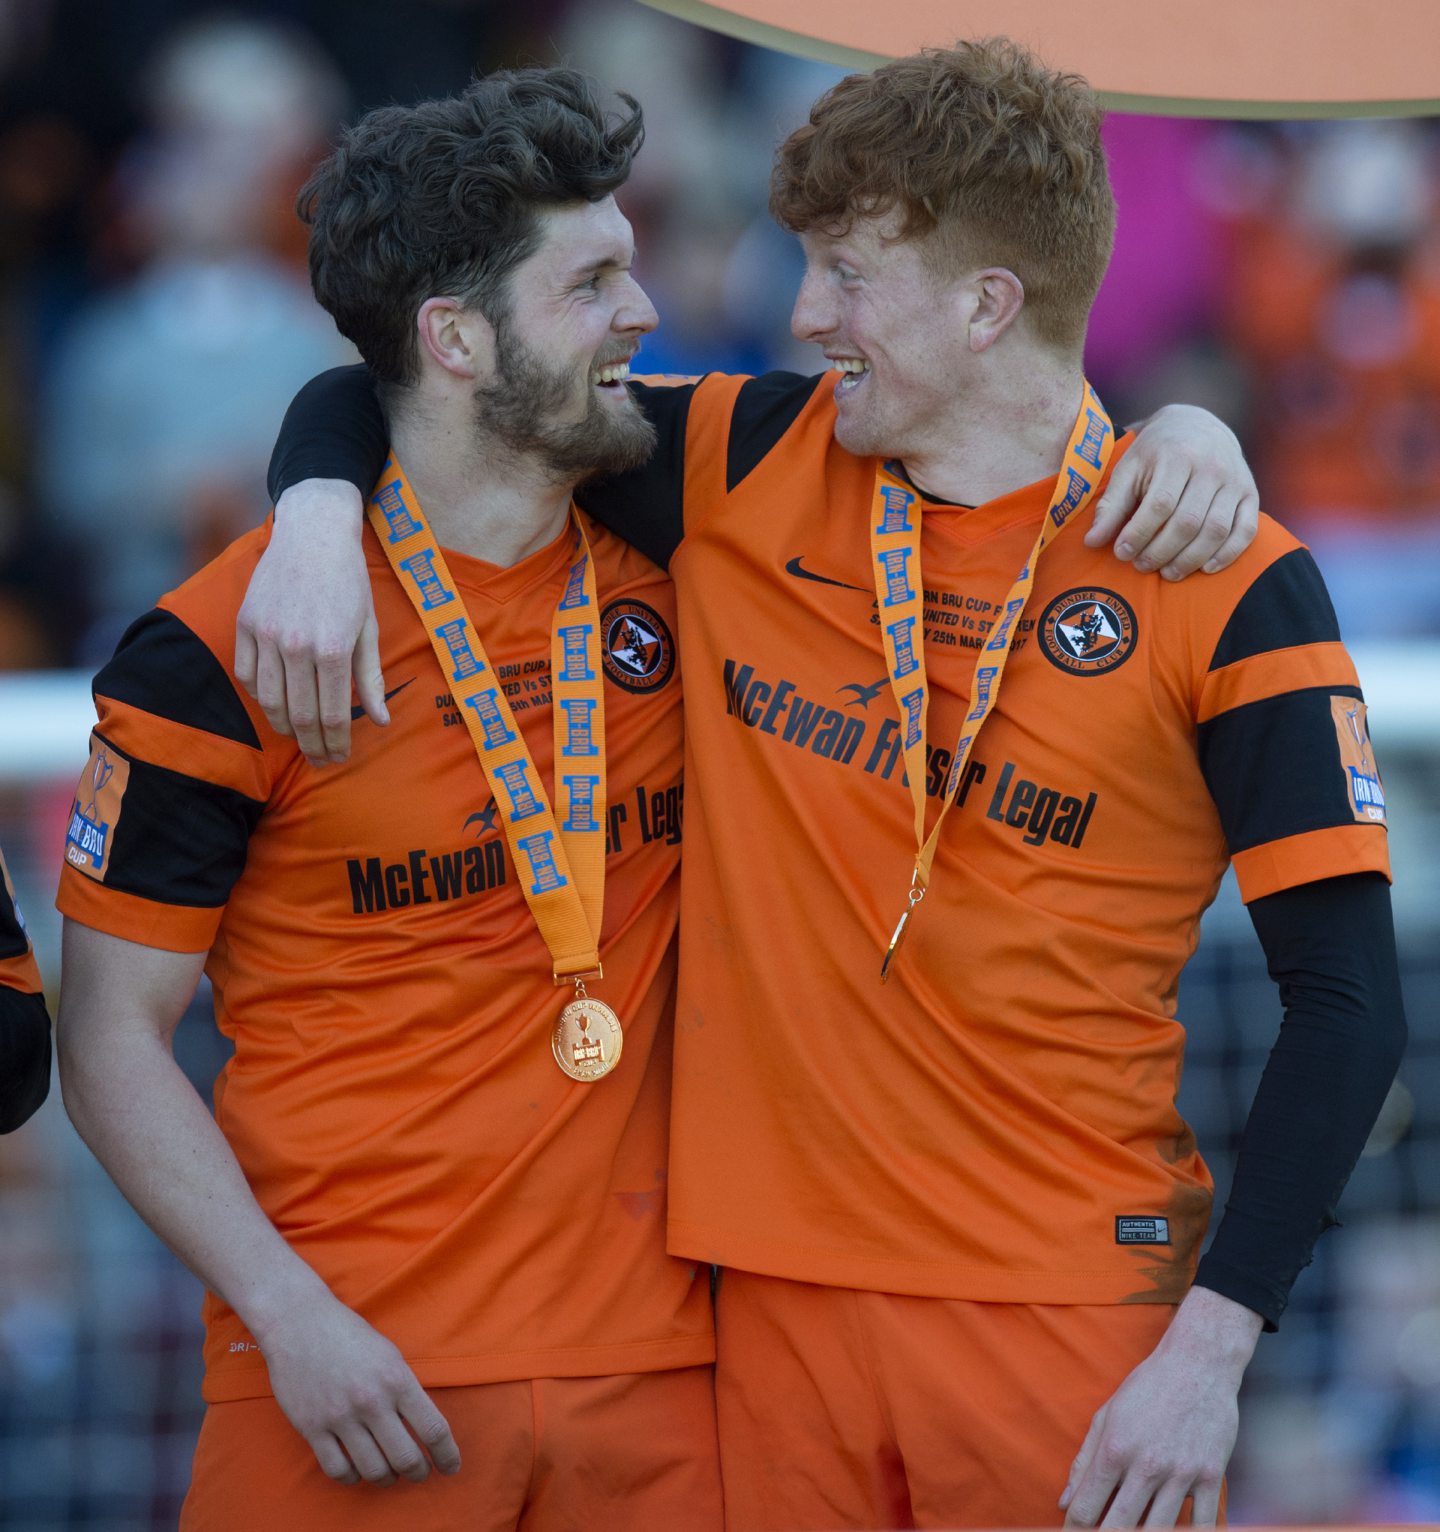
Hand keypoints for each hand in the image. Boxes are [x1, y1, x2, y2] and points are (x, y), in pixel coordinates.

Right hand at [235, 480, 382, 765]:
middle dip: (312, 745)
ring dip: (284, 728)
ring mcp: (266, 635)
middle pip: (299, 716)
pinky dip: (260, 697)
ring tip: (299, 738)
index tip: (338, 756)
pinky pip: (247, 675)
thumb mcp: (369, 628)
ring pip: (269, 702)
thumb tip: (381, 720)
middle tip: (320, 759)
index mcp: (333, 648)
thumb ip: (371, 678)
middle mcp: (296, 646)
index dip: (335, 743)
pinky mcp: (245, 624)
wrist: (313, 533)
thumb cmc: (349, 581)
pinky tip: (276, 704)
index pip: (331, 715)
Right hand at [258, 1291, 460, 1486]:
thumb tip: (423, 1428)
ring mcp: (340, 1416)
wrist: (299, 1323)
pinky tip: (357, 1471)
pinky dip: (352, 1478)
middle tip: (420, 1473)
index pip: (433, 1428)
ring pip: (373, 1469)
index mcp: (396, 1379)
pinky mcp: (311, 1427)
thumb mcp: (390, 1355)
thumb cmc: (349, 1336)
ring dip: (387, 1479)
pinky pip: (337, 1469)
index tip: (452, 1468)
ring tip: (390, 1474)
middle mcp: (371, 1401)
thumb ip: (405, 1390)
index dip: (447, 1455)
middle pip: (406, 1458)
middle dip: (418, 1472)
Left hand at [1059, 1288, 1261, 1526]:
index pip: (1087, 1506)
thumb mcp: (1106, 1416)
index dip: (1075, 1530)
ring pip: (1160, 1531)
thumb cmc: (1146, 1388)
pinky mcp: (1212, 1476)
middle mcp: (1147, 1464)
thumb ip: (1084, 1462)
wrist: (1198, 1364)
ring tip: (1136, 1529)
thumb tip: (1065, 1503)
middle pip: (1120, 1526)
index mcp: (1115, 1447)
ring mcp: (1182, 1472)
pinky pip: (1203, 1525)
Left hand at [1084, 405, 1258, 579]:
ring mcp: (1235, 481)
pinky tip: (1205, 568)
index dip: (1139, 534)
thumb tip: (1092, 542)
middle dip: (1161, 551)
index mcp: (1177, 456)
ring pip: (1215, 530)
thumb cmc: (1156, 452)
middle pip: (1187, 521)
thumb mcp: (1129, 469)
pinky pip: (1245, 530)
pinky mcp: (1251, 494)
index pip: (1159, 505)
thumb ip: (1112, 505)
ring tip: (1167, 573)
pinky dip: (1227, 554)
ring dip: (1189, 559)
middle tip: (1141, 566)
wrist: (1197, 425)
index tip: (1121, 553)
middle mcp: (1211, 467)